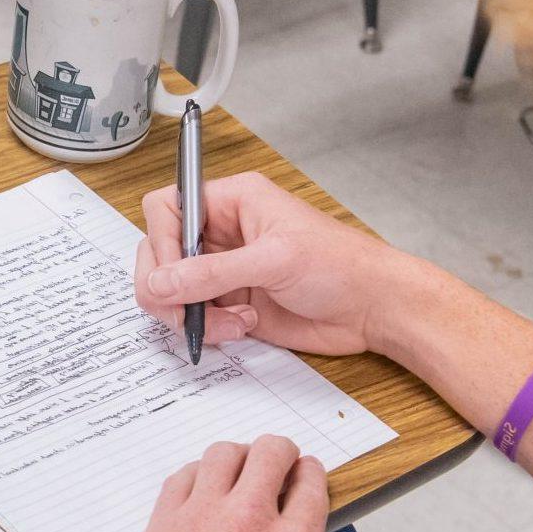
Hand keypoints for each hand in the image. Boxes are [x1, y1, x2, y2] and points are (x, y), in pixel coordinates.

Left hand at [105, 436, 328, 531]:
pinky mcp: (158, 531)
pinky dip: (193, 478)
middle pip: (270, 452)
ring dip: (235, 459)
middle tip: (274, 465)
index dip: (309, 474)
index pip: (310, 482)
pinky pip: (178, 480)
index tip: (304, 476)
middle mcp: (248, 523)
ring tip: (234, 475)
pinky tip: (196, 493)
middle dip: (278, 453)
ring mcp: (198, 522)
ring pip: (220, 455)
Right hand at [135, 172, 431, 356]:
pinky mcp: (230, 304)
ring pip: (172, 291)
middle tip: (186, 311)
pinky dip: (208, 330)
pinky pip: (194, 317)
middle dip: (169, 288)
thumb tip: (160, 282)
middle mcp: (222, 233)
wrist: (372, 308)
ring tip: (232, 322)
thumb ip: (212, 273)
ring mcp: (224, 270)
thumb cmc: (341, 265)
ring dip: (192, 314)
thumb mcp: (274, 260)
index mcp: (232, 201)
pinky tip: (242, 327)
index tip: (172, 275)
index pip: (167, 209)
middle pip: (160, 254)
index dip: (162, 242)